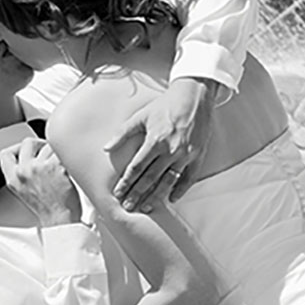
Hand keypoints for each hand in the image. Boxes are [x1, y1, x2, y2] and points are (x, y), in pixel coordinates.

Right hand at [0, 138, 80, 225]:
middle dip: (40, 145)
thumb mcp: (24, 192)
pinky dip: (69, 157)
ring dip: (57, 153)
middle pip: (29, 143)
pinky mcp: (58, 166)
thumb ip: (22, 174)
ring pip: (49, 145)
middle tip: (48, 153)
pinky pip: (64, 151)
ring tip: (61, 165)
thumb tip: (29, 158)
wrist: (61, 220)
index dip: (17, 148)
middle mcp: (25, 171)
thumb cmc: (47, 209)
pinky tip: (70, 167)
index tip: (27, 150)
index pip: (5, 154)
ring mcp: (41, 168)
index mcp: (14, 178)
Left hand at [103, 77, 218, 212]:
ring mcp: (186, 155)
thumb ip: (123, 133)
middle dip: (137, 194)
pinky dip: (180, 190)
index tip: (118, 193)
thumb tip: (106, 147)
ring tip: (146, 207)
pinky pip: (189, 178)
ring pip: (168, 181)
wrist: (194, 96)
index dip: (126, 182)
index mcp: (155, 140)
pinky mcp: (198, 155)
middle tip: (128, 206)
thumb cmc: (166, 105)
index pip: (137, 168)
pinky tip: (171, 199)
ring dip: (156, 196)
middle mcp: (171, 150)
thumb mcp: (141, 116)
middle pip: (150, 178)